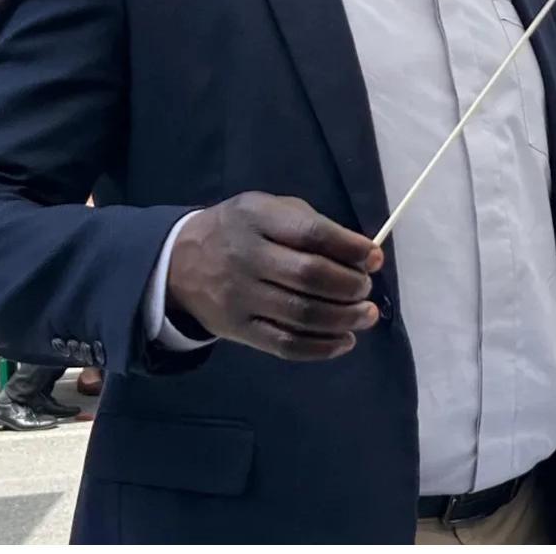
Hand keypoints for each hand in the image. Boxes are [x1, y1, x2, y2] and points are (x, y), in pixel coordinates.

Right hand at [166, 192, 382, 360]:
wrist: (181, 262)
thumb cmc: (241, 229)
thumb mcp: (268, 210)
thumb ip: (310, 226)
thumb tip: (360, 256)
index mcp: (257, 217)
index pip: (311, 233)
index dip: (349, 247)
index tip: (374, 257)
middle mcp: (246, 256)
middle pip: (308, 276)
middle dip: (349, 285)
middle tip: (366, 288)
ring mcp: (240, 296)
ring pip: (301, 314)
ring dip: (344, 318)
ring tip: (367, 315)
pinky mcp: (238, 329)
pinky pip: (284, 344)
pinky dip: (321, 347)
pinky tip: (344, 341)